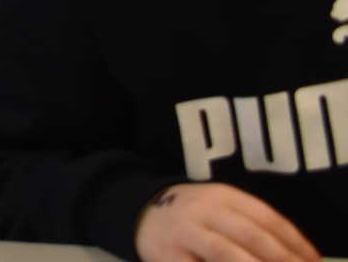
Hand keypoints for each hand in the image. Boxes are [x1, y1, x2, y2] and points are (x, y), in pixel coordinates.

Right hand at [135, 183, 319, 261]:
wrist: (139, 212)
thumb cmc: (193, 216)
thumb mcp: (220, 207)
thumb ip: (251, 224)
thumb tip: (293, 253)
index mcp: (221, 195)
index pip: (265, 216)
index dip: (293, 240)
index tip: (312, 261)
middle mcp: (203, 211)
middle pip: (250, 235)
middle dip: (280, 258)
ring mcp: (184, 233)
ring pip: (225, 252)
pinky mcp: (169, 256)